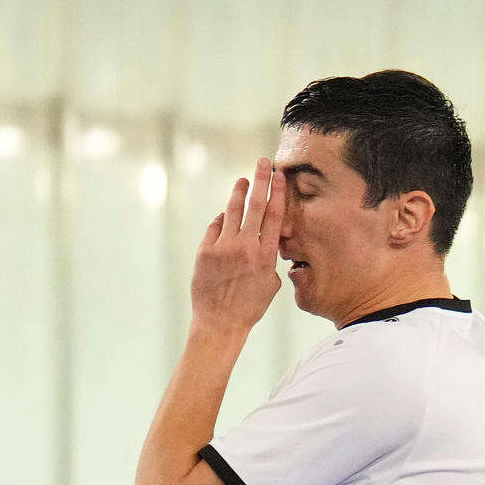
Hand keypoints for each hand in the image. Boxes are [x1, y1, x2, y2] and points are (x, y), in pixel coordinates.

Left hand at [191, 160, 284, 336]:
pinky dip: (222, 221)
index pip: (273, 216)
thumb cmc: (249, 307)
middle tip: (263, 162)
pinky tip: (225, 218)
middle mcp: (245, 247)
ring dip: (238, 193)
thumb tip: (263, 243)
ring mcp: (224, 247)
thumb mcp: (271, 285)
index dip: (277, 193)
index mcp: (266, 256)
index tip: (279, 176)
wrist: (220, 322)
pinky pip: (215, 227)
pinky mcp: (206, 250)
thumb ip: (269, 260)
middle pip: (255, 205)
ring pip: (232, 211)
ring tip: (242, 180)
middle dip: (260, 181)